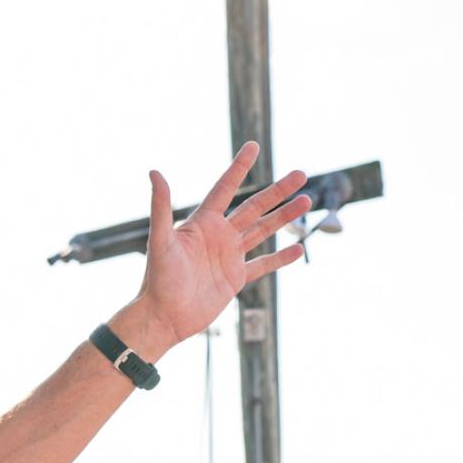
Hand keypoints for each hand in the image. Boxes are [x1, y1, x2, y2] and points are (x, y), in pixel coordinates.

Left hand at [130, 143, 309, 349]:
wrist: (164, 317)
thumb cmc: (158, 279)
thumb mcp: (160, 240)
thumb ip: (161, 207)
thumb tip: (154, 172)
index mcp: (202, 223)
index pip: (224, 188)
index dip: (239, 167)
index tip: (253, 145)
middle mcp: (218, 236)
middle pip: (254, 207)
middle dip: (278, 191)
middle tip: (301, 174)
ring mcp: (229, 257)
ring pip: (263, 231)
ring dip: (285, 217)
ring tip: (307, 201)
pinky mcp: (236, 278)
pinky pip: (263, 264)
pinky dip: (281, 258)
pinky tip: (299, 248)